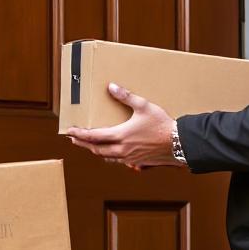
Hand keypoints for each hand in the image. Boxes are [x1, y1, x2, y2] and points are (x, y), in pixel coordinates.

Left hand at [65, 83, 180, 168]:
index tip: (69, 131)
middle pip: (96, 149)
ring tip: (88, 145)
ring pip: (105, 156)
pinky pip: (117, 160)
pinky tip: (109, 153)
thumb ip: (126, 96)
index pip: (93, 136)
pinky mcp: (136, 162)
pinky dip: (108, 156)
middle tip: (74, 139)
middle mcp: (122, 149)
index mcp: (120, 136)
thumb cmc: (162, 125)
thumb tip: (111, 87)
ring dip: (95, 150)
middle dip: (83, 143)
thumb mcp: (144, 106)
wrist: (179, 144)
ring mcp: (129, 158)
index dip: (79, 134)